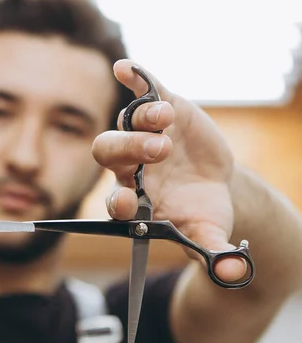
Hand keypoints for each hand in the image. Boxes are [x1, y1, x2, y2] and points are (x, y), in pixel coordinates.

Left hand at [92, 59, 245, 281]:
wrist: (210, 184)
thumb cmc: (201, 212)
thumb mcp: (208, 234)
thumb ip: (214, 253)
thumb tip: (232, 275)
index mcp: (135, 201)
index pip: (115, 201)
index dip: (118, 200)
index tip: (127, 202)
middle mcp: (129, 167)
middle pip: (111, 154)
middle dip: (130, 149)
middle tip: (160, 151)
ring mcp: (141, 136)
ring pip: (126, 123)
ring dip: (142, 119)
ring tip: (166, 118)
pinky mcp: (158, 111)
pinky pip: (141, 92)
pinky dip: (134, 79)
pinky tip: (125, 68)